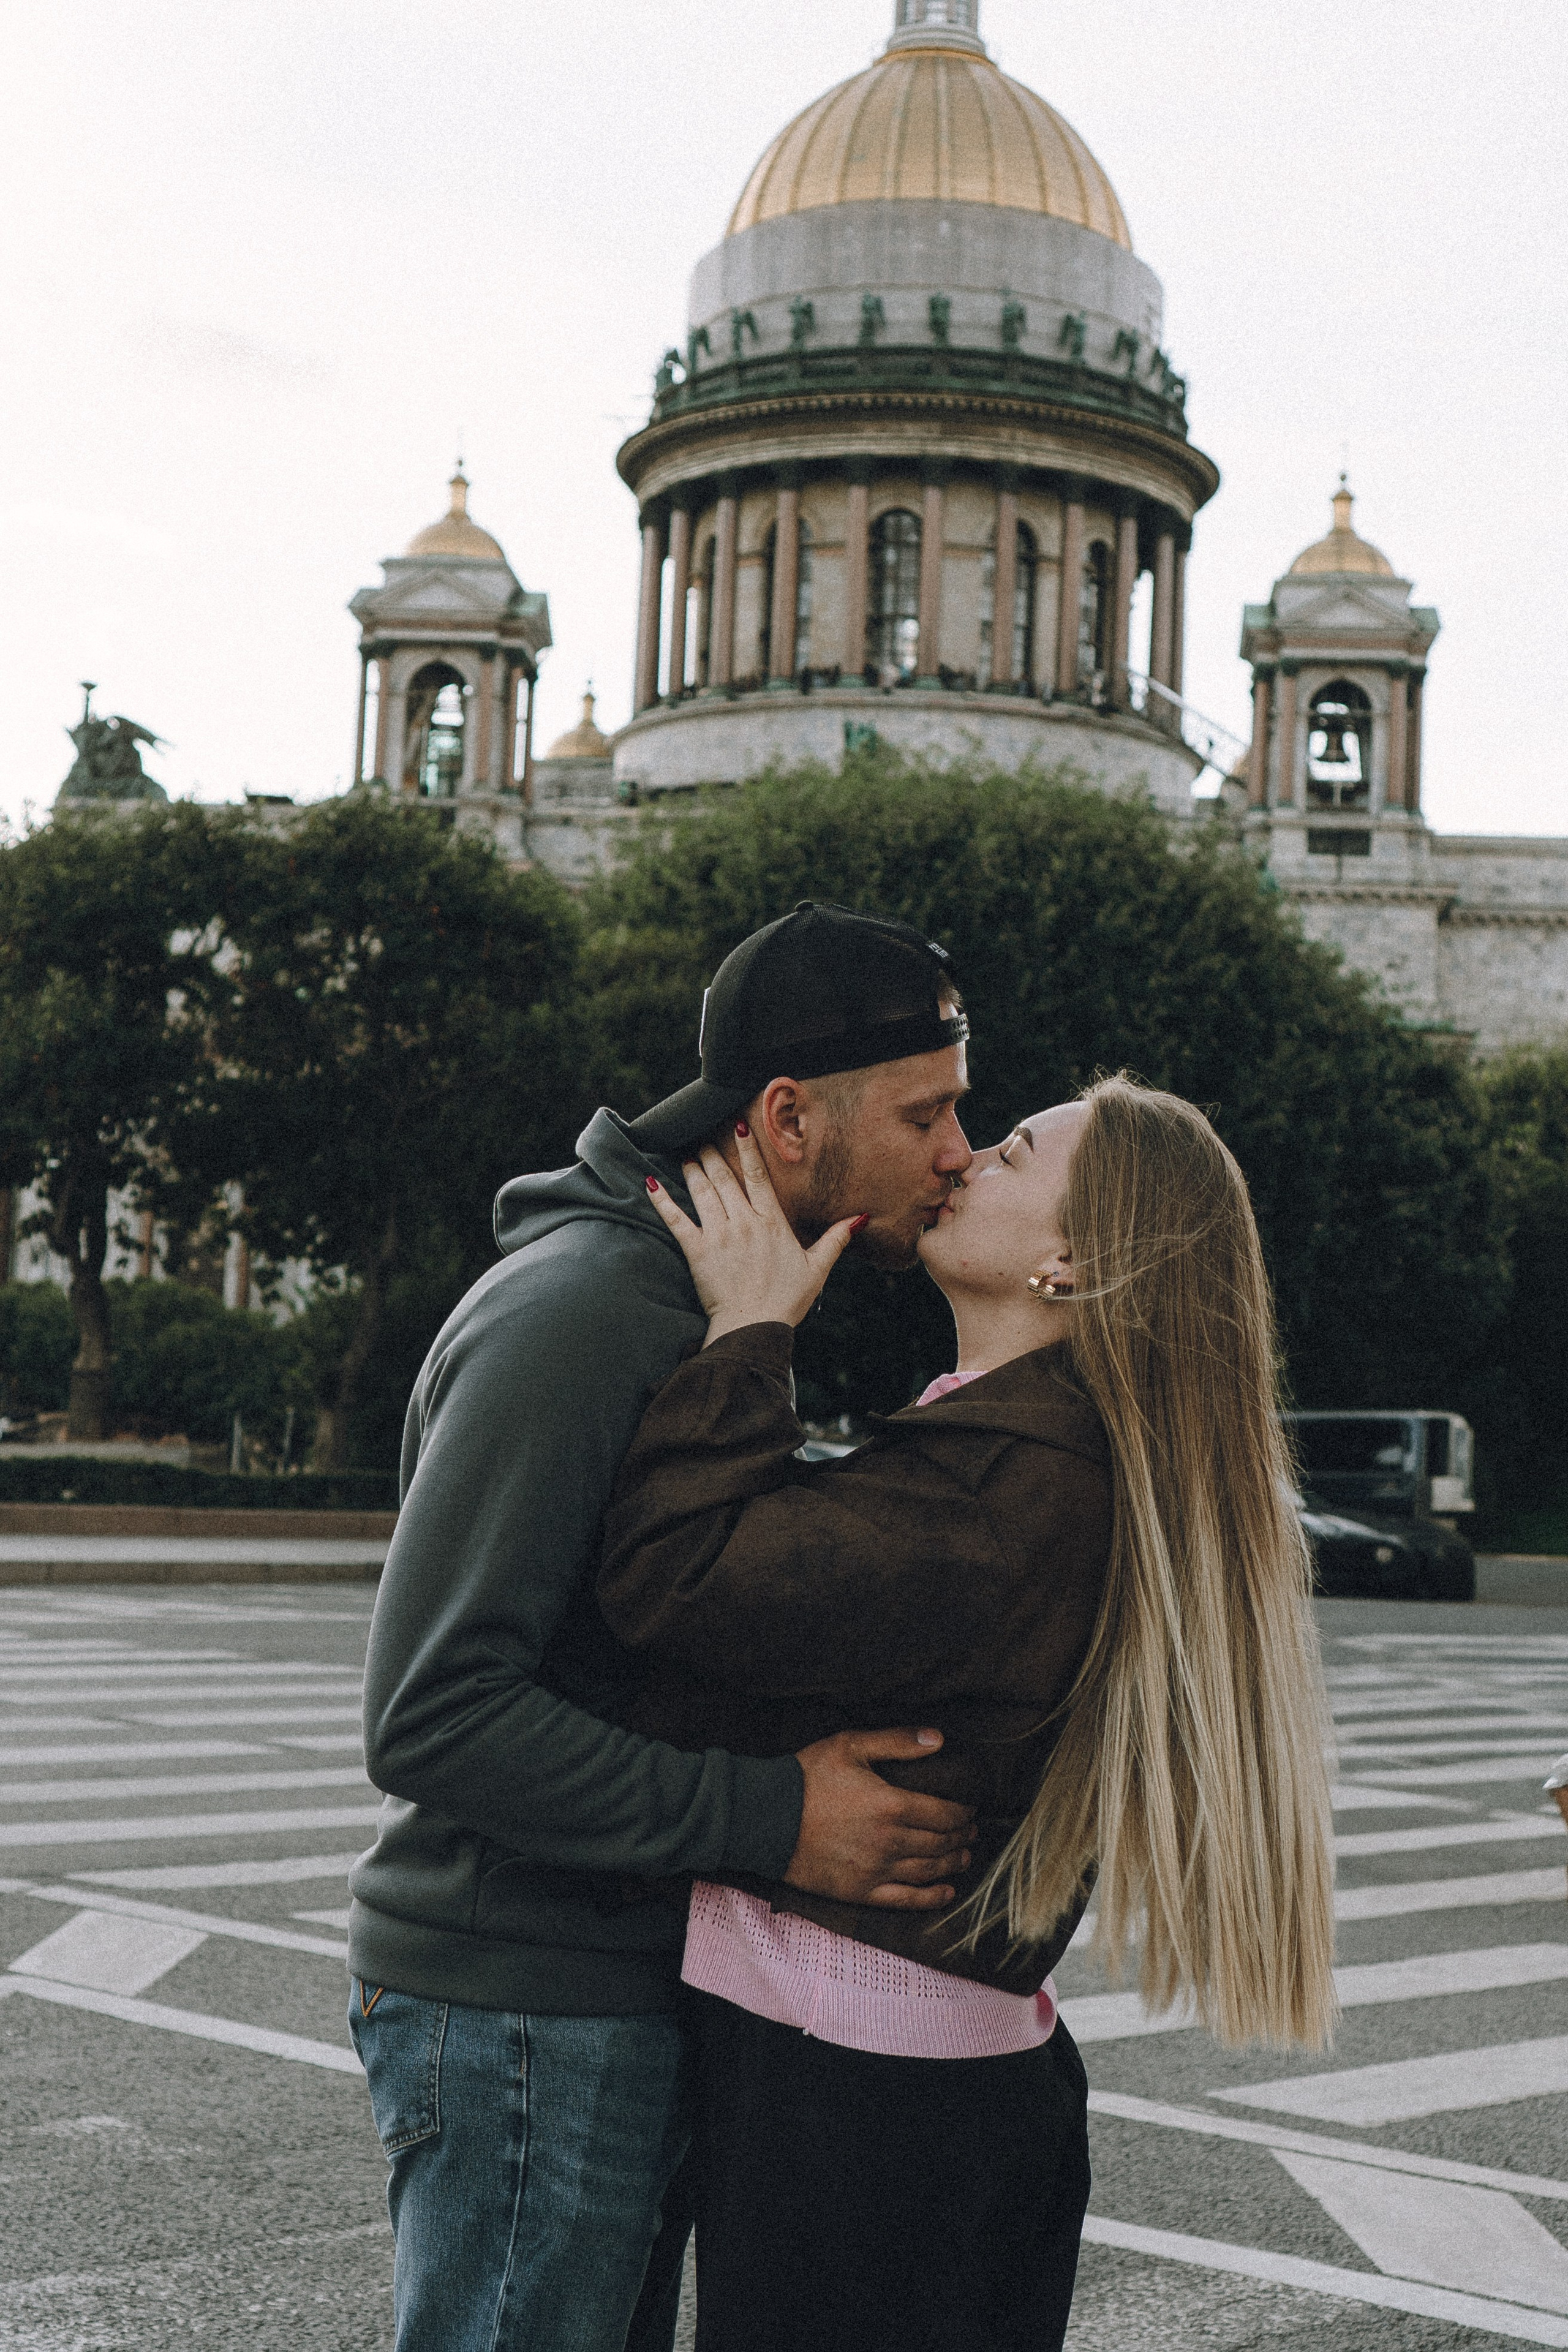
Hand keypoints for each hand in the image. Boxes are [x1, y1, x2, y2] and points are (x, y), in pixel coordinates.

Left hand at [646, 1127, 863, 1342]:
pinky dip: (663, 1201)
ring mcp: (719, 1235)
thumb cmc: (786, 1300)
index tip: (738, 1126)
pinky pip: (676, 1220)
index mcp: (772, 1223)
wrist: (755, 1326)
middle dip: (712, 1155)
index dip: (748, 1149)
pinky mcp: (697, 1251)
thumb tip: (859, 1218)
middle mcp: (744, 1222)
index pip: (759, 1176)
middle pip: (725, 1179)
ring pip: (703, 1192)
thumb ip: (835, 1239)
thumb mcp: (817, 1269)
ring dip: (692, 1170)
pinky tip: (652, 1184)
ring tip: (686, 1156)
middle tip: (702, 1138)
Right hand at [785, 1729, 975, 1911]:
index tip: (971, 1808)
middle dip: (962, 1836)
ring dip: (953, 1863)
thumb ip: (897, 1742)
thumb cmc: (807, 1777)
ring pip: (928, 1871)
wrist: (765, 1818)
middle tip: (971, 1831)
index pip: (945, 1813)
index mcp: (891, 1805)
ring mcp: (876, 1871)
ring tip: (964, 1855)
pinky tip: (946, 1892)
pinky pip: (905, 1901)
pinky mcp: (860, 1892)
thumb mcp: (850, 1746)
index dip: (964, 1812)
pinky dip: (932, 1898)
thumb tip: (939, 1739)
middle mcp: (890, 1842)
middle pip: (941, 1843)